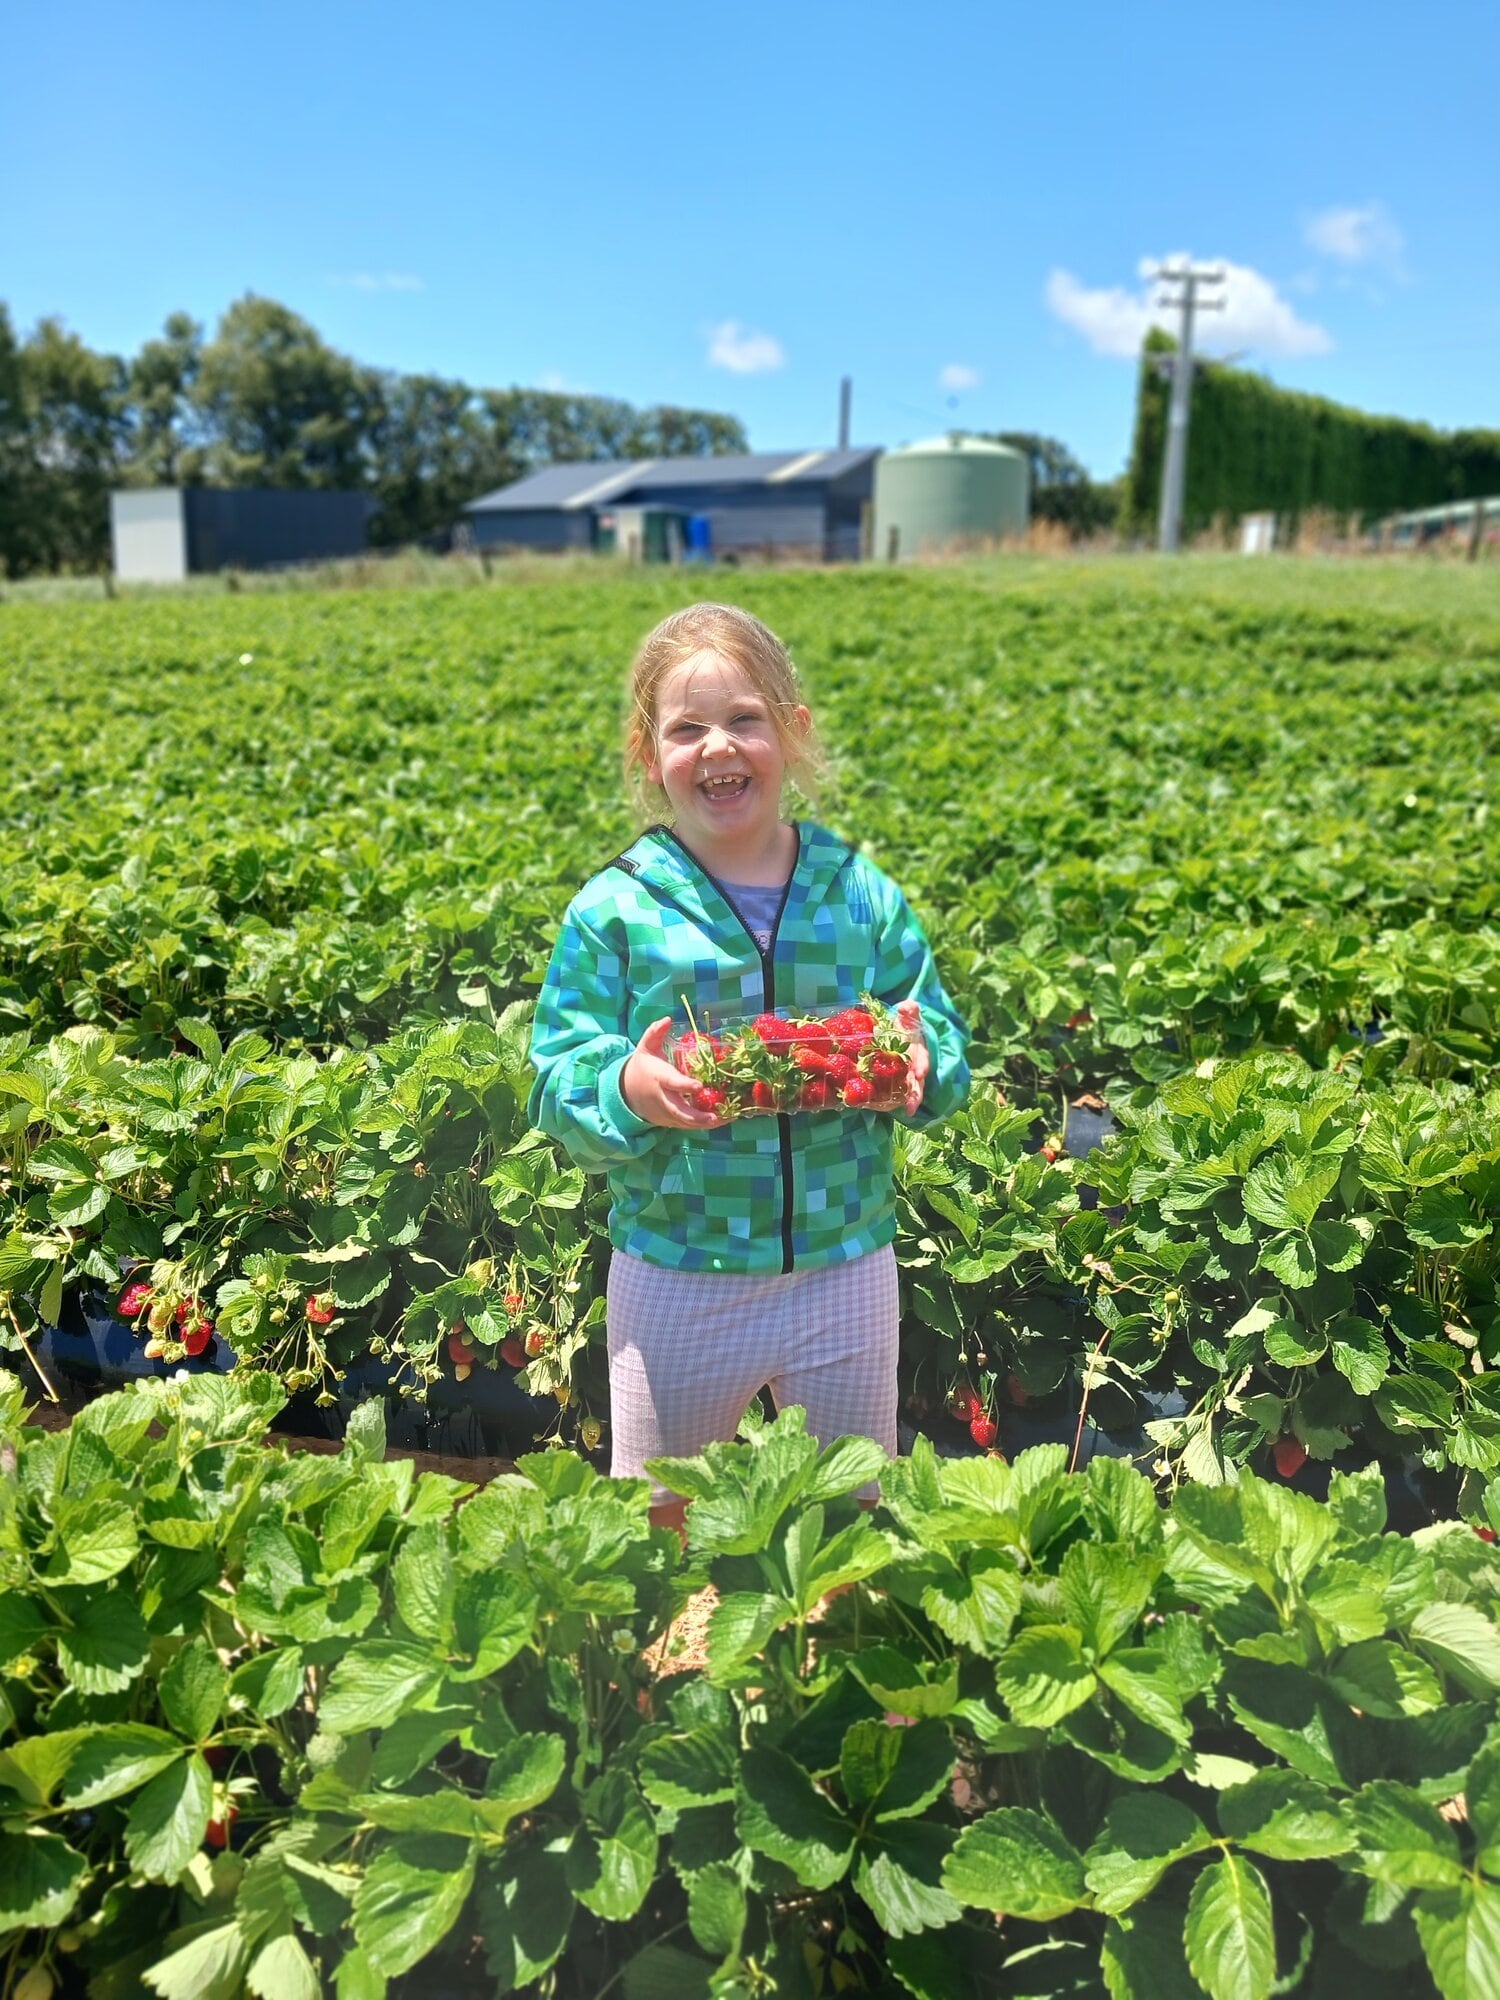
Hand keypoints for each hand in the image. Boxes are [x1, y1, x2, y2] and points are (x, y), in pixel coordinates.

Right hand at [621, 1018, 726, 1129]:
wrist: (627, 1092)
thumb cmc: (643, 1066)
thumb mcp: (646, 1047)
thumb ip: (655, 1033)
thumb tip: (667, 1019)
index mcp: (659, 1078)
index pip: (672, 1083)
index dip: (684, 1085)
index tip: (698, 1086)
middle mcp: (663, 1098)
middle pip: (679, 1111)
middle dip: (697, 1116)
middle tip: (716, 1116)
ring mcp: (666, 1113)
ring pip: (686, 1122)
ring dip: (706, 1123)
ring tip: (729, 1118)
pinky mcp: (670, 1121)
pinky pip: (687, 1126)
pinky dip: (704, 1125)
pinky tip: (723, 1120)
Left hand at [896, 1000, 929, 1115]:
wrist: (902, 1030)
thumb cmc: (905, 1022)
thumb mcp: (908, 1015)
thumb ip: (909, 1010)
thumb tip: (907, 1006)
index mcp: (920, 1050)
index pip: (923, 1059)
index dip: (921, 1066)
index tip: (919, 1073)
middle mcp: (917, 1064)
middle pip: (918, 1081)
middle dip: (916, 1092)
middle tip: (913, 1104)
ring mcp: (909, 1074)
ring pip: (912, 1089)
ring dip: (910, 1100)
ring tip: (908, 1111)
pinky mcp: (899, 1079)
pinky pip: (899, 1091)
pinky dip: (896, 1100)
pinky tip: (889, 1108)